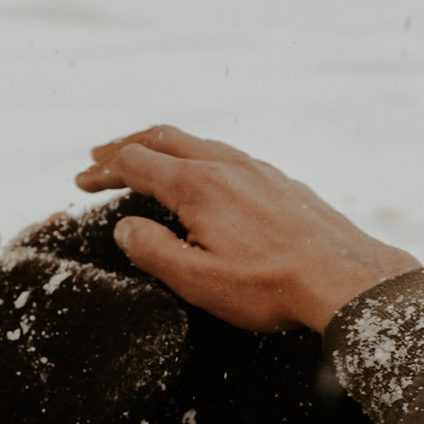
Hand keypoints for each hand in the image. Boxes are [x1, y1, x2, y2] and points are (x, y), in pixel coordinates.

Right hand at [75, 125, 419, 331]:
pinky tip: (200, 176)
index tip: (82, 182)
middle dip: (126, 145)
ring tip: (145, 158)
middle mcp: (224, 165)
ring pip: (197, 142)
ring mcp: (254, 168)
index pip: (135, 163)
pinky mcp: (277, 180)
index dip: (103, 171)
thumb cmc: (267, 285)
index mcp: (196, 186)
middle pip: (163, 138)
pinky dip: (195, 157)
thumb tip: (124, 228)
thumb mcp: (195, 279)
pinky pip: (225, 155)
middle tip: (101, 156)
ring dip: (162, 147)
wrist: (341, 277)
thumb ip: (152, 250)